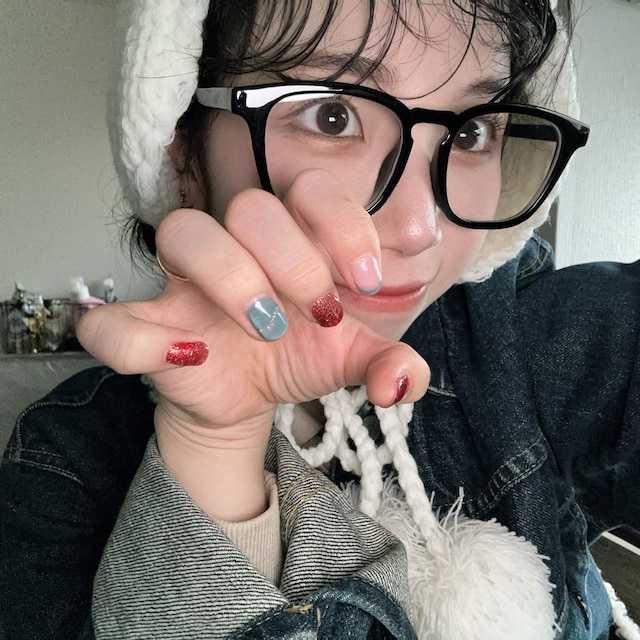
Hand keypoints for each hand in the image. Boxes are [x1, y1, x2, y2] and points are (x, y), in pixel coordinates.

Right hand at [77, 170, 429, 518]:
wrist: (247, 398)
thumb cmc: (298, 356)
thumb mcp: (350, 359)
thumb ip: (390, 364)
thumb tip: (402, 382)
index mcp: (292, 242)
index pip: (312, 189)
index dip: (343, 224)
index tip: (366, 283)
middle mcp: (238, 248)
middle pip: (250, 207)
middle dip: (293, 260)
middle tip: (320, 315)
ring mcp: (186, 284)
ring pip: (183, 231)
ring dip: (232, 277)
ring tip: (267, 328)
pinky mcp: (147, 329)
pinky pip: (111, 323)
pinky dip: (141, 341)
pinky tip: (191, 358)